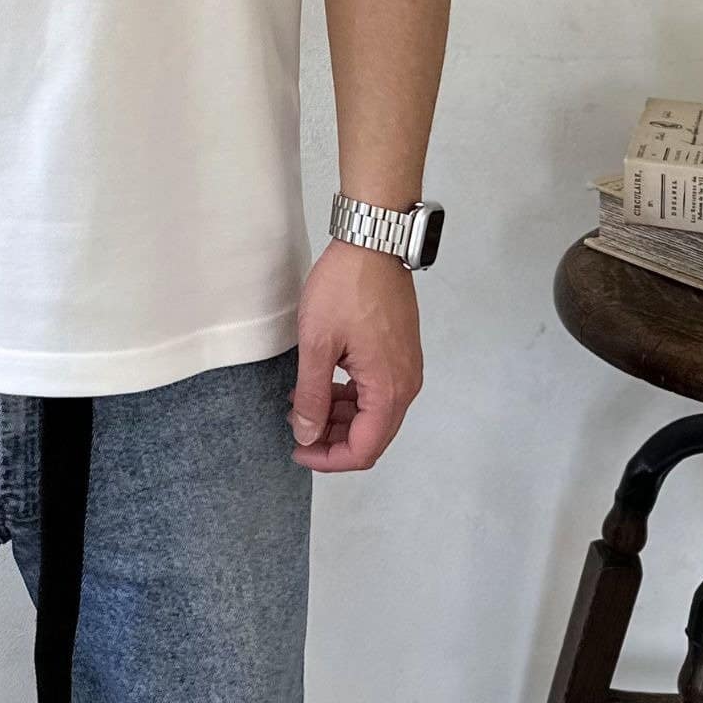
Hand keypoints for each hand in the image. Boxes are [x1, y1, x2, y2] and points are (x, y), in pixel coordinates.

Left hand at [289, 239, 423, 471]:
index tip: (297, 450)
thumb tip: (308, 436)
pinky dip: (351, 398)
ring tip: (302, 404)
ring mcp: (406, 369)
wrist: (372, 244)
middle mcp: (406, 385)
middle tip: (296, 428)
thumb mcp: (317, 345)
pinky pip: (377, 392)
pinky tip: (323, 385)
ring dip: (340, 419)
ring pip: (374, 415)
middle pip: (372, 437)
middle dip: (332, 441)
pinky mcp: (400, 354)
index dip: (328, 458)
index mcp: (389, 390)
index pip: (363, 449)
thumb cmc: (345, 289)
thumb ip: (312, 396)